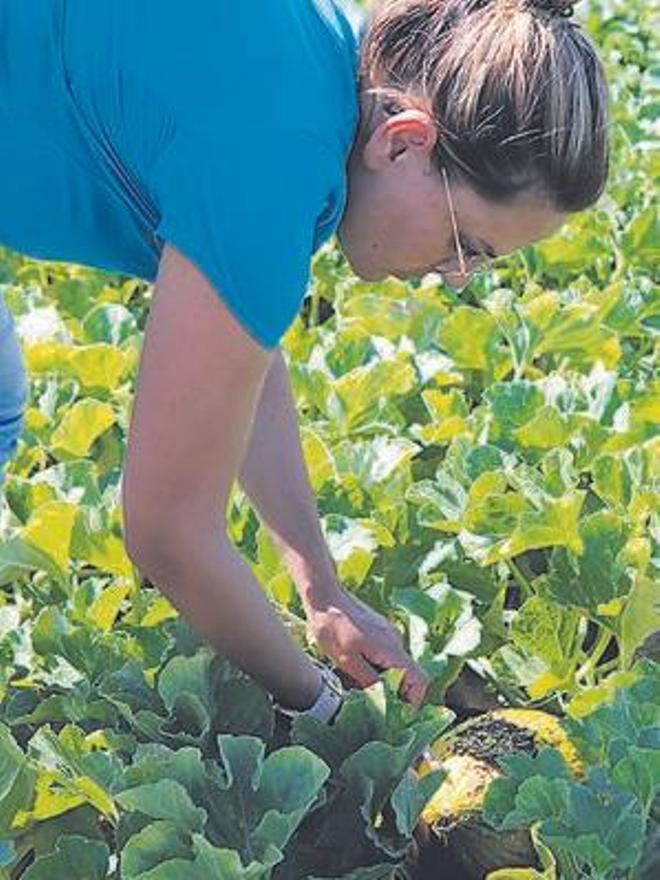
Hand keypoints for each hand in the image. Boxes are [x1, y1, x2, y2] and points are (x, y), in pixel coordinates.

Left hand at [303, 585, 429, 709]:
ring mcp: (389, 633)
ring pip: (398, 665)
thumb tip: (384, 699)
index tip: (399, 713)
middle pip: (410, 675)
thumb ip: (368, 679)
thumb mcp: (346, 659)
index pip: (419, 680)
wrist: (324, 595)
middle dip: (398, 692)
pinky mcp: (380, 630)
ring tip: (363, 685)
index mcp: (391, 649)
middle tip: (378, 704)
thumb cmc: (331, 626)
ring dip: (387, 679)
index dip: (414, 700)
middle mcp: (395, 640)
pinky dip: (381, 666)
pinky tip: (360, 668)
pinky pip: (389, 654)